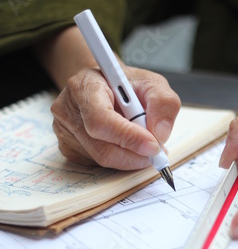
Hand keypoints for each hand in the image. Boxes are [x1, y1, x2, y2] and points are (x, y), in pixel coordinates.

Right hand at [51, 64, 180, 168]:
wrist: (104, 87)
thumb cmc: (125, 85)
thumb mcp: (151, 83)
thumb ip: (163, 103)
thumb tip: (160, 134)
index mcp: (84, 86)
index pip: (101, 120)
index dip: (128, 137)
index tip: (153, 145)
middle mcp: (67, 110)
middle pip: (102, 148)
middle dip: (135, 155)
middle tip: (157, 152)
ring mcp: (64, 133)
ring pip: (103, 160)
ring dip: (130, 158)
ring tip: (142, 142)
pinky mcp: (69, 150)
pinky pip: (97, 165)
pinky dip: (119, 160)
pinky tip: (125, 145)